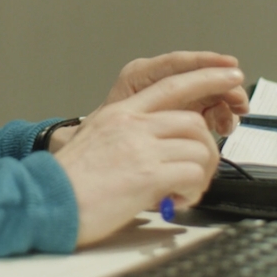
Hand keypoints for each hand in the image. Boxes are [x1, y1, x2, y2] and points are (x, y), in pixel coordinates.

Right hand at [53, 66, 241, 246]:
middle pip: (193, 121)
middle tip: (199, 171)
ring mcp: (141, 147)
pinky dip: (192, 193)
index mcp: (120, 113)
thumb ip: (128, 136)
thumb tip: (161, 148)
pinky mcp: (148, 174)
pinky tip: (174, 201)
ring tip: (182, 191)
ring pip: (199, 150)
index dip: (206, 77)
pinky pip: (193, 176)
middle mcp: (132, 124)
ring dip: (200, 175)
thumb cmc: (68, 182)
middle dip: (207, 148)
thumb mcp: (95, 142)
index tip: (230, 75)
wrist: (46, 201)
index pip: (172, 84)